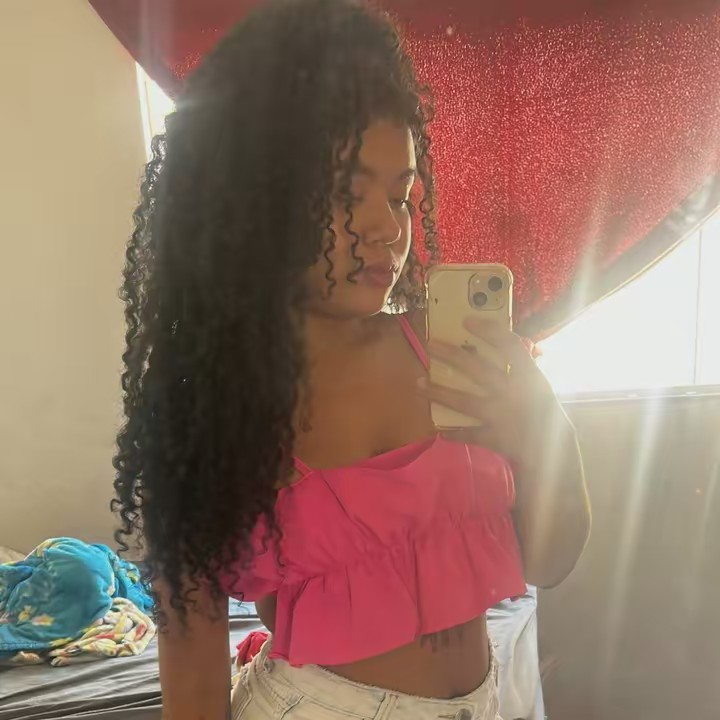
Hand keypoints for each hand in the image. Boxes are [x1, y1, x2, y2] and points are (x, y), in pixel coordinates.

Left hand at [418, 317, 568, 465]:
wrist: (556, 452)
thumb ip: (523, 367)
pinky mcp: (494, 438)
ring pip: (464, 402)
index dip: (488, 331)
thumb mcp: (539, 386)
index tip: (467, 321)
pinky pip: (468, 434)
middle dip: (451, 356)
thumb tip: (510, 345)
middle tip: (430, 345)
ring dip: (439, 393)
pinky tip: (438, 428)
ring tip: (419, 384)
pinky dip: (453, 432)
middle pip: (477, 370)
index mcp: (529, 377)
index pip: (510, 346)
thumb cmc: (544, 412)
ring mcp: (501, 417)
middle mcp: (513, 394)